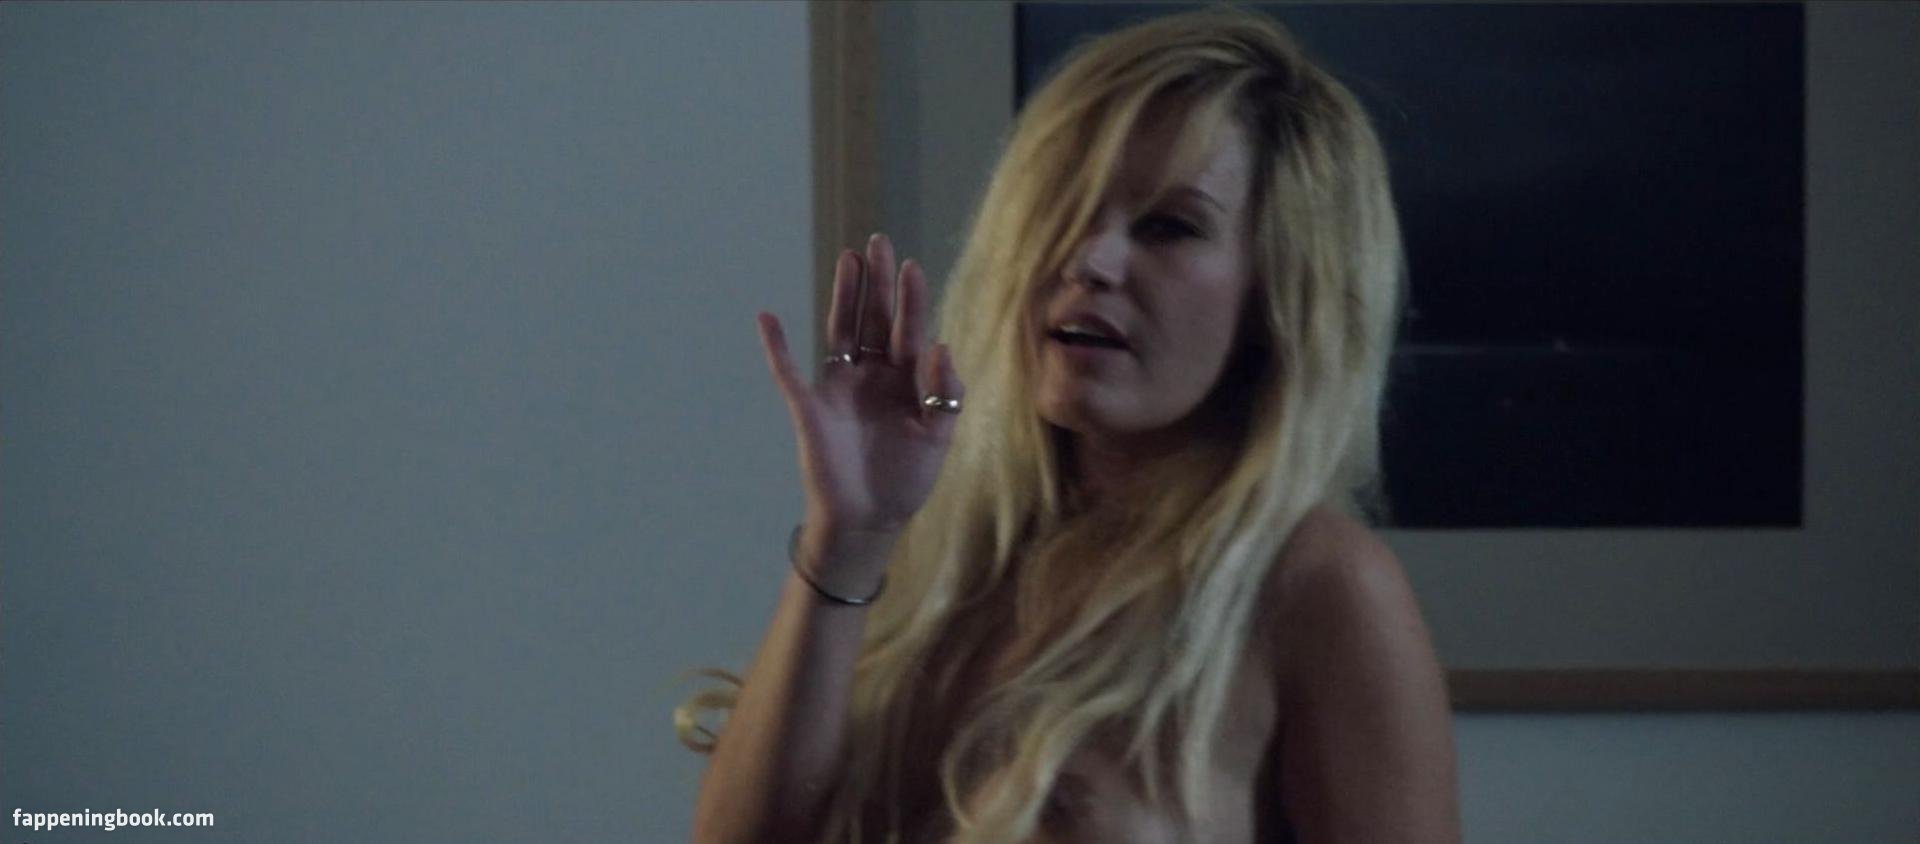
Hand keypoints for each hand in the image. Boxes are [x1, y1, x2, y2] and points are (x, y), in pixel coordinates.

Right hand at [756, 233, 964, 552]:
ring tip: (847, 258)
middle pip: (873, 318)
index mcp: (904, 380)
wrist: (869, 520)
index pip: (908, 330)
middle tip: (877, 242)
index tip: (911, 267)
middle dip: (876, 281)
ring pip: (840, 330)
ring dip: (843, 295)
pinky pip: (787, 371)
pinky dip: (776, 345)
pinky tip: (767, 318)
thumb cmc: (906, 480)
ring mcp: (839, 387)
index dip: (909, 300)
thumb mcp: (938, 436)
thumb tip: (940, 346)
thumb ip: (944, 392)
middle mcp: (871, 375)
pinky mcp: (810, 406)